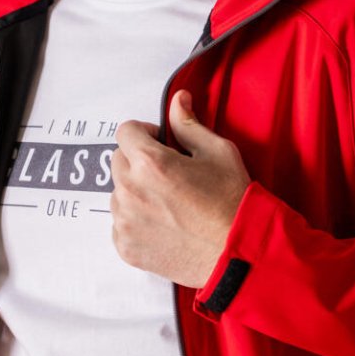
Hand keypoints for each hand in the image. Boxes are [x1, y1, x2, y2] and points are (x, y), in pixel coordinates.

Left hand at [111, 90, 249, 286]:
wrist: (236, 255)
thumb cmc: (232, 203)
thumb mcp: (218, 153)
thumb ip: (189, 125)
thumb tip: (178, 100)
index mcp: (150, 163)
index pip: (125, 132)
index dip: (144, 133)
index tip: (160, 143)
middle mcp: (130, 191)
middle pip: (118, 161)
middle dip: (139, 162)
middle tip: (169, 176)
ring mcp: (125, 221)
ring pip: (118, 193)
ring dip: (136, 192)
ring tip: (169, 204)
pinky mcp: (125, 247)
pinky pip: (120, 223)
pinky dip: (136, 221)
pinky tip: (165, 225)